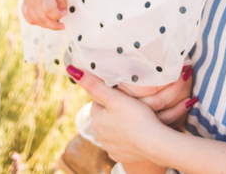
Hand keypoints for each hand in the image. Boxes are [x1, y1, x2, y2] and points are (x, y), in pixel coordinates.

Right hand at [22, 0, 67, 28]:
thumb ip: (62, 1)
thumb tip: (63, 14)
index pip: (49, 10)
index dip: (58, 15)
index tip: (64, 13)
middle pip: (41, 19)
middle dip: (53, 25)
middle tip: (62, 26)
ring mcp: (28, 0)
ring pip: (34, 20)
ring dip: (44, 25)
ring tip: (54, 24)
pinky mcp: (25, 1)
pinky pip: (26, 16)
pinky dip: (33, 21)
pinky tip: (41, 21)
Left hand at [69, 66, 195, 165]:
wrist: (154, 143)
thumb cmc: (136, 117)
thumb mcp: (114, 97)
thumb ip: (94, 84)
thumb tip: (71, 70)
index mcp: (96, 119)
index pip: (97, 103)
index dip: (107, 96)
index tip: (118, 94)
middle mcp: (100, 136)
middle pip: (104, 118)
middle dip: (112, 112)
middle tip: (128, 105)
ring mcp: (110, 147)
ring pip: (112, 132)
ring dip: (118, 126)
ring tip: (133, 119)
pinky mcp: (121, 156)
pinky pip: (121, 145)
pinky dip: (126, 140)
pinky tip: (135, 135)